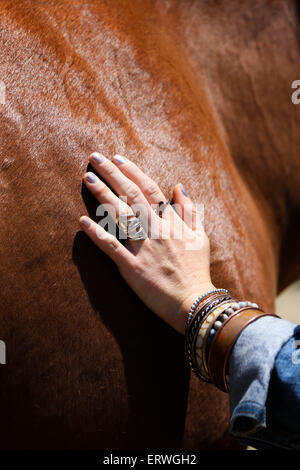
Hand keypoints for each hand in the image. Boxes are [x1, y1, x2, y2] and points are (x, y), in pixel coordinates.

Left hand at [79, 152, 213, 334]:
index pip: (149, 189)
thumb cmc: (197, 270)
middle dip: (112, 174)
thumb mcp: (200, 237)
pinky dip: (96, 233)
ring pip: (120, 215)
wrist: (194, 301)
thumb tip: (179, 187)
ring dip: (102, 195)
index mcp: (171, 222)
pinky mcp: (131, 267)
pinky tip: (82, 221)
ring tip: (87, 178)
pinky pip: (111, 247)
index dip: (132, 172)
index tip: (117, 158)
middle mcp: (156, 230)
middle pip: (131, 196)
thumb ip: (189, 211)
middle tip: (95, 158)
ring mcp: (142, 248)